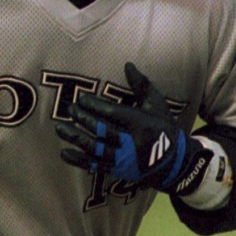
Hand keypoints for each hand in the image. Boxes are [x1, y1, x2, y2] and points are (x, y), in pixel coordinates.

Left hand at [55, 62, 211, 192]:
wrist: (176, 163)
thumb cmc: (164, 127)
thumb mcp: (157, 104)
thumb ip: (141, 84)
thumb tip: (127, 64)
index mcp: (142, 124)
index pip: (114, 114)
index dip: (96, 106)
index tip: (81, 99)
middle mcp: (132, 143)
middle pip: (102, 130)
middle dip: (83, 119)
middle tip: (69, 109)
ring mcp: (124, 159)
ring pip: (95, 149)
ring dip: (76, 138)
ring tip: (60, 128)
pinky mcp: (119, 171)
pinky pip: (95, 166)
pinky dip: (78, 161)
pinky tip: (64, 153)